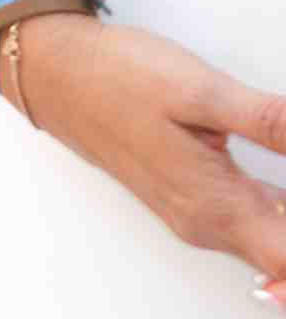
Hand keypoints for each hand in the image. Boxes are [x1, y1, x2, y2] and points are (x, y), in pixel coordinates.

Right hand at [10, 13, 285, 289]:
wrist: (55, 72)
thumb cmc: (119, 78)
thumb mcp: (201, 91)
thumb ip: (270, 121)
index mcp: (217, 208)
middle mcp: (209, 225)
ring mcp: (197, 214)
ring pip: (274, 246)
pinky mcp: (190, 195)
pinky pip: (254, 223)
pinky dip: (285, 214)